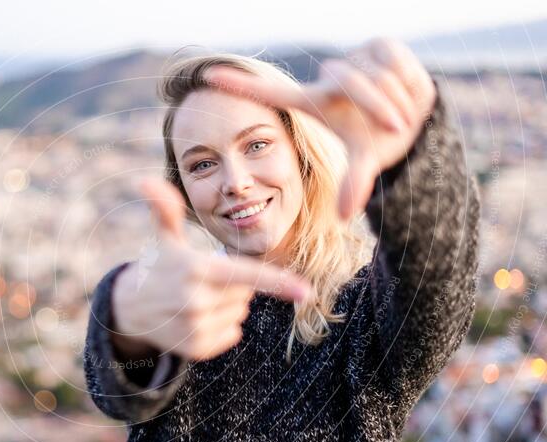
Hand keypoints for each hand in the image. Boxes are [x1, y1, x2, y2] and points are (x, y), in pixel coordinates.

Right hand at [111, 178, 310, 361]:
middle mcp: (196, 301)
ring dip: (227, 307)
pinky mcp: (196, 349)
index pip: (245, 275)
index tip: (307, 291)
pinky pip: (232, 335)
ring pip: (240, 315)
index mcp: (195, 269)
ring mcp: (195, 327)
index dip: (279, 282)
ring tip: (196, 299)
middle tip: (204, 280)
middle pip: (246, 293)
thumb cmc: (159, 267)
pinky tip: (196, 318)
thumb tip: (143, 180)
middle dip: (234, 285)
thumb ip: (166, 208)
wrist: (129, 309)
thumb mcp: (164, 237)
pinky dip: (222, 327)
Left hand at [204, 37, 436, 219]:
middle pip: (345, 81)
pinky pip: (396, 61)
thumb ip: (353, 184)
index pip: (271, 92)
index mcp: (315, 103)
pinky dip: (411, 84)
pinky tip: (410, 93)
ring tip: (402, 115)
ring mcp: (353, 58)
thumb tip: (343, 216)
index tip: (206, 74)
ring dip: (396, 100)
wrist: (418, 120)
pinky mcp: (380, 43)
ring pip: (374, 73)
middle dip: (378, 107)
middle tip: (397, 127)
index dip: (240, 85)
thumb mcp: (366, 161)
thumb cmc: (380, 140)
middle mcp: (328, 78)